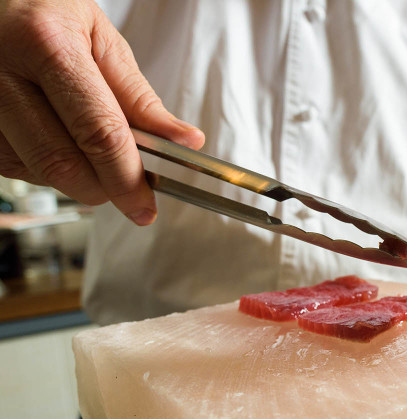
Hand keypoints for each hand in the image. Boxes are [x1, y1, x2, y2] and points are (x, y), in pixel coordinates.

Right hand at [0, 0, 204, 224]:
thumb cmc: (45, 11)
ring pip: (36, 171)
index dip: (127, 178)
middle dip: (103, 187)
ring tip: (88, 146)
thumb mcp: (100, 38)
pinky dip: (45, 166)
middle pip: (62, 163)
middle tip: (126, 187)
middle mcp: (2, 73)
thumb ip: (139, 97)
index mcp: (46, 44)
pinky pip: (14, 165)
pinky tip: (55, 138)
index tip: (145, 206)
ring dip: (75, 176)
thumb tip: (182, 141)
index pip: (98, 133)